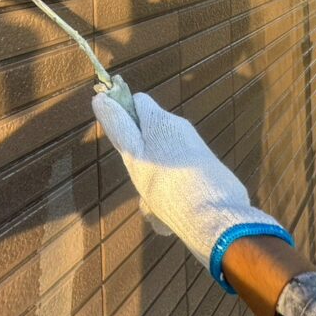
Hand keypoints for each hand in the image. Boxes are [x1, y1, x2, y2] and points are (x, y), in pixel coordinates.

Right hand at [92, 91, 292, 291]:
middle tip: (140, 183)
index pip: (137, 102)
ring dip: (155, 182)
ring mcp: (197, 150)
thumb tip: (100, 98)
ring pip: (164, 161)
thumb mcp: (134, 156)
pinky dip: (172, 193)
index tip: (123, 143)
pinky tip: (171, 215)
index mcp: (161, 120)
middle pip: (151, 135)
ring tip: (156, 206)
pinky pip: (181, 177)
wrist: (215, 217)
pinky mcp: (209, 172)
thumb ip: (118, 127)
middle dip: (141, 158)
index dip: (125, 116)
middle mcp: (181, 129)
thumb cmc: (165, 184)